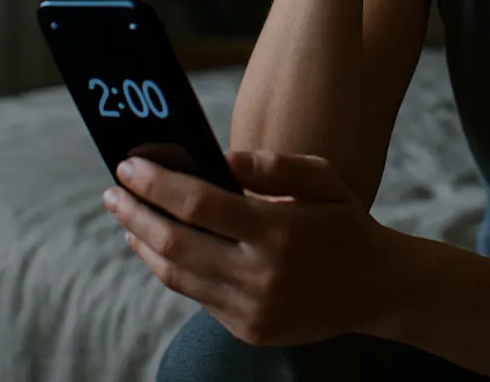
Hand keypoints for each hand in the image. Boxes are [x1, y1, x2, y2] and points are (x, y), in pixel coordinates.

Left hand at [104, 150, 394, 346]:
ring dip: (144, 244)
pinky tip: (160, 248)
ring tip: (127, 219)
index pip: (200, 204)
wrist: (377, 287)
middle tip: (112, 192)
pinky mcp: (250, 330)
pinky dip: (171, 270)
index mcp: (279, 230)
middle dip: (136, 214)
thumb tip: (217, 159)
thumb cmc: (344, 221)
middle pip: (176, 243)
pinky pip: (197, 297)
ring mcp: (253, 309)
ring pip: (178, 276)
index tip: (128, 165)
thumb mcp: (322, 178)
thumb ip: (271, 165)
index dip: (157, 184)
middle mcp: (262, 275)